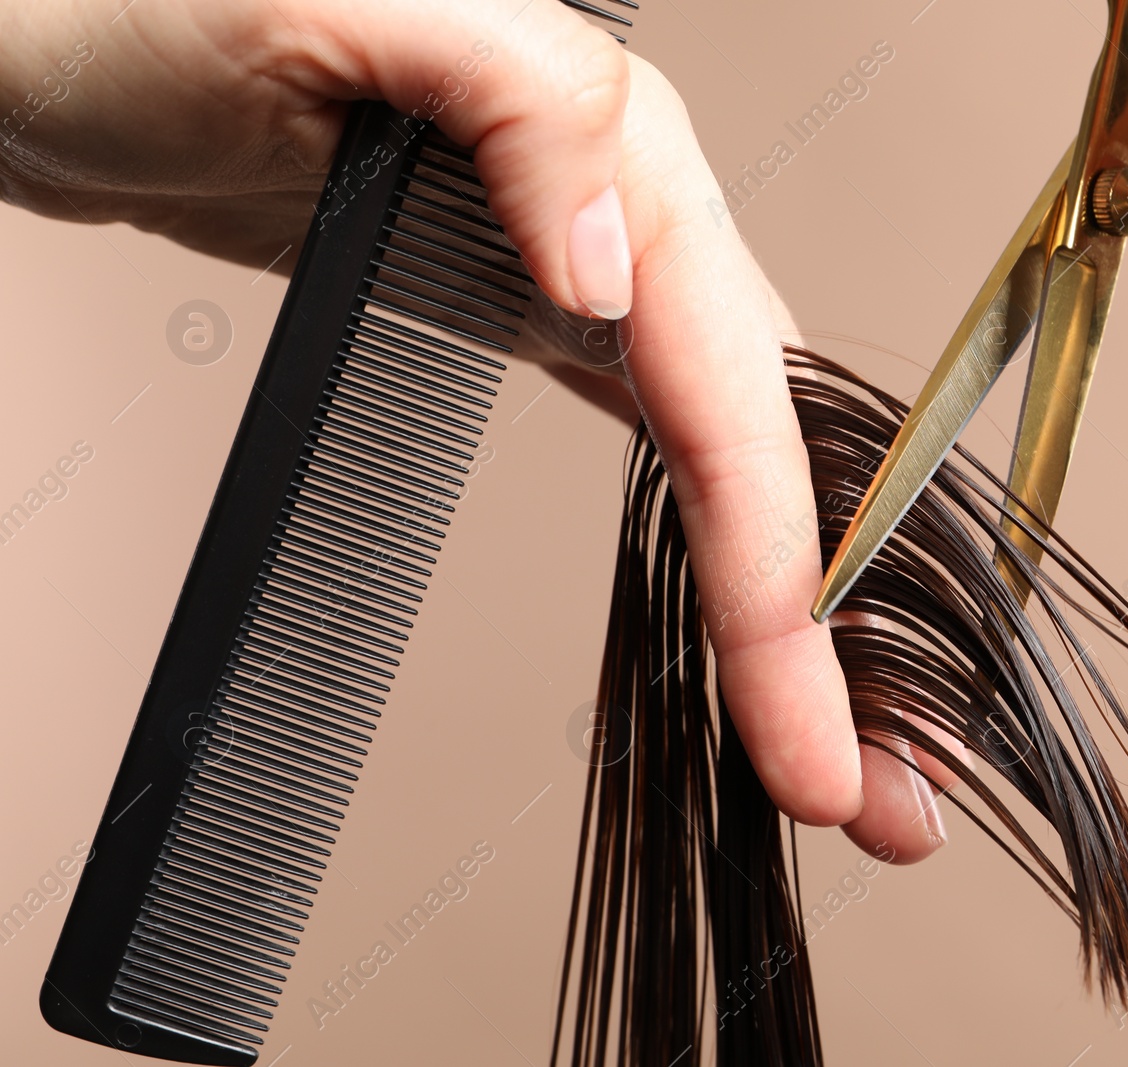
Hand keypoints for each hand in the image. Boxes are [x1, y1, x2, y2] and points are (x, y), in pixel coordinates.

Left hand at [0, 0, 946, 860]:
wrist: (55, 24)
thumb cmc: (152, 3)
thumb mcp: (340, 0)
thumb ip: (526, 97)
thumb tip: (619, 271)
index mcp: (620, 148)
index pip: (733, 397)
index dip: (785, 575)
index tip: (814, 725)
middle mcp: (629, 212)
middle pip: (766, 450)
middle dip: (831, 634)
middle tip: (882, 790)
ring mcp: (588, 265)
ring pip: (734, 456)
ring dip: (796, 608)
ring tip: (838, 740)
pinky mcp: (534, 303)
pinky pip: (668, 437)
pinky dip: (721, 540)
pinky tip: (756, 613)